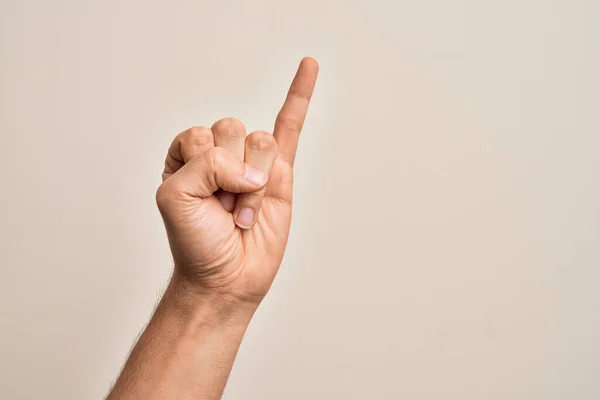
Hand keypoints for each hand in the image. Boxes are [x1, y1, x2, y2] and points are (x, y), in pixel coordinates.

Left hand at [155, 58, 318, 307]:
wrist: (225, 278)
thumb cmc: (196, 242)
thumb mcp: (176, 199)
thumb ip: (206, 164)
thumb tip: (256, 168)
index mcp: (188, 154)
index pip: (200, 135)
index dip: (203, 170)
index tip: (200, 203)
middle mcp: (221, 153)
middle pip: (232, 130)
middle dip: (229, 176)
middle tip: (224, 209)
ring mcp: (252, 162)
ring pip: (262, 142)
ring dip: (254, 186)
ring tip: (245, 213)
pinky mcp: (281, 173)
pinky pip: (292, 125)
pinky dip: (300, 94)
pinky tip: (308, 67)